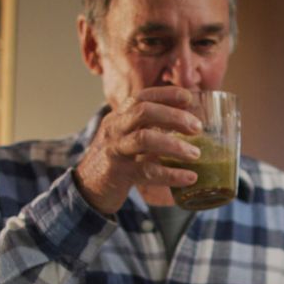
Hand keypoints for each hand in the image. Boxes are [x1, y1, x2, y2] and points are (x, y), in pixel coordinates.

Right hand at [73, 86, 203, 214]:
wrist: (87, 189)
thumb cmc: (116, 161)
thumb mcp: (128, 138)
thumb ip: (150, 129)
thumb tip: (187, 124)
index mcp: (119, 117)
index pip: (142, 97)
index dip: (166, 94)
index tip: (189, 98)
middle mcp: (115, 128)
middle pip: (143, 112)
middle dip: (174, 116)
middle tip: (197, 127)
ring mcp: (114, 150)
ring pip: (144, 139)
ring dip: (174, 145)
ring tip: (195, 154)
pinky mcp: (117, 173)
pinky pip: (146, 171)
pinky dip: (171, 174)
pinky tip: (190, 177)